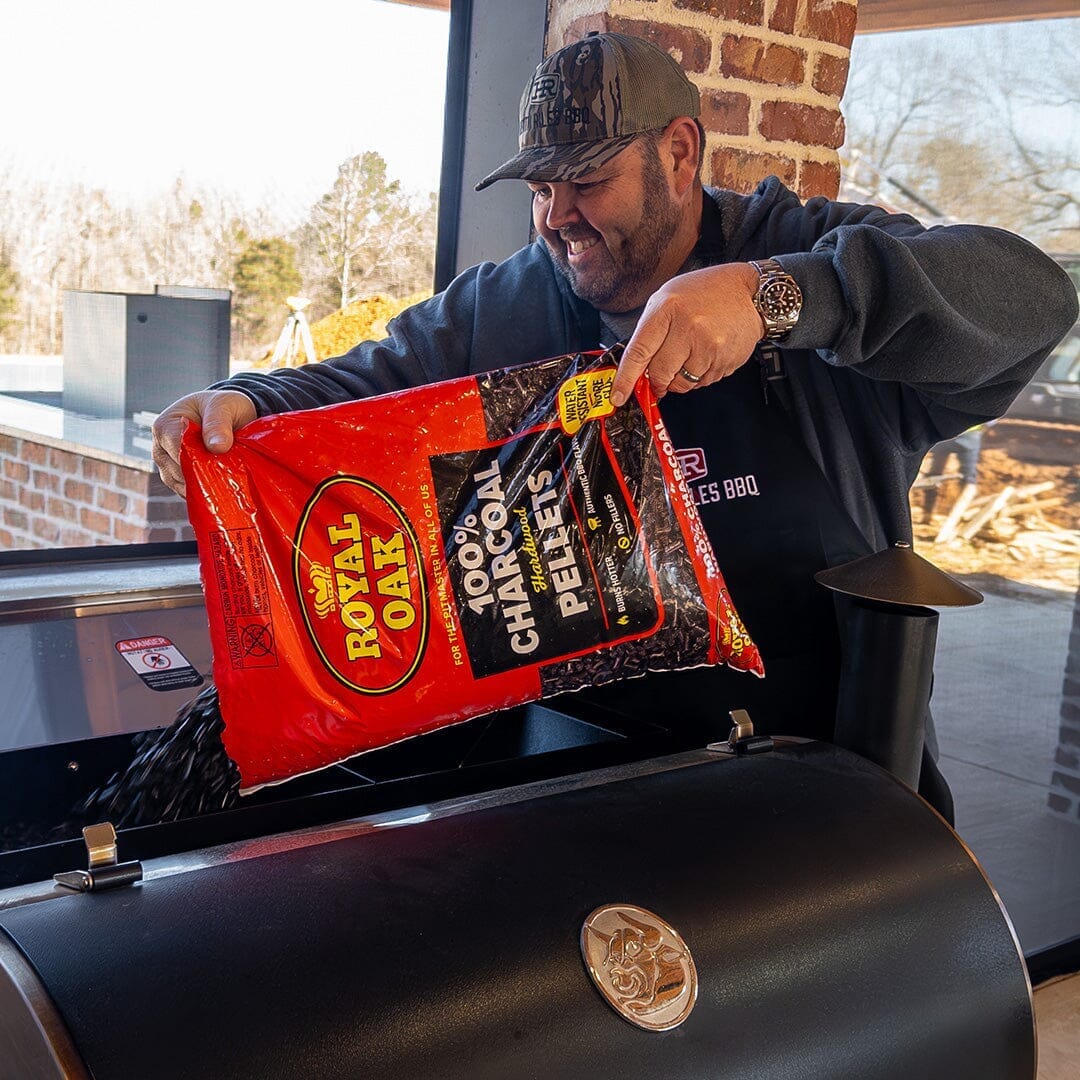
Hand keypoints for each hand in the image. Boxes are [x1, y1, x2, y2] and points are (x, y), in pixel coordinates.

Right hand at [151, 390, 256, 496]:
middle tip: (230, 473)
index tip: (223, 464)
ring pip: (183, 486)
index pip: (178, 452)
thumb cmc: (222, 406)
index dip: (201, 461)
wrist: (227, 415)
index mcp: (165, 426)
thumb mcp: (223, 406)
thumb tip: (217, 447)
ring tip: (227, 478)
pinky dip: (205, 491)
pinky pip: (189, 492)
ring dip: (206, 485)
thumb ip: (219, 423)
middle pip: (179, 472)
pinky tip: (220, 486)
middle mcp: (160, 448)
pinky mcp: (178, 479)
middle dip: (205, 475)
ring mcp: (167, 466)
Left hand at [609, 263, 763, 405]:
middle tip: (660, 375)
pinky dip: (698, 376)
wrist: (749, 293)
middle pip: (660, 373)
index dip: (626, 378)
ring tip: (689, 356)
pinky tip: (705, 355)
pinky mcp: (724, 360)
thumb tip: (637, 367)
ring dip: (679, 378)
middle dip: (656, 380)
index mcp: (667, 309)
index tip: (618, 396)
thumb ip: (651, 330)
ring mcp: (708, 346)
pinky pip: (702, 382)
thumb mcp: (669, 298)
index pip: (639, 352)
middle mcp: (688, 328)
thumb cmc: (705, 292)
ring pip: (681, 383)